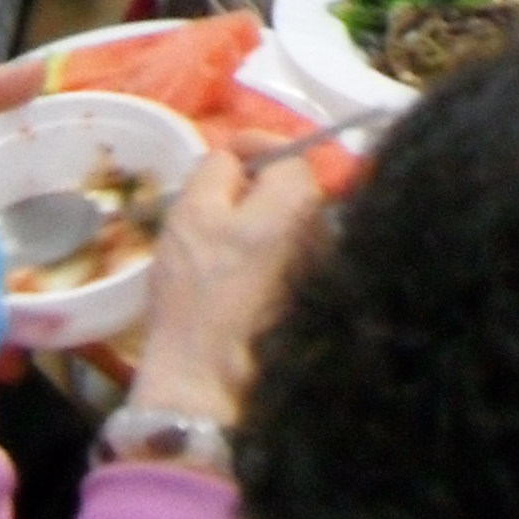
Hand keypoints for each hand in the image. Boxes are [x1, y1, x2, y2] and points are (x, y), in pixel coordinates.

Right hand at [129, 145, 329, 424]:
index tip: (224, 153)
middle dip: (253, 186)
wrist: (209, 373)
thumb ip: (217, 167)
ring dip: (257, 221)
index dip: (251, 144)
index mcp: (300, 199)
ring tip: (215, 240)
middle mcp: (325, 228)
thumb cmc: (198, 286)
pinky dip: (263, 254)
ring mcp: (322, 267)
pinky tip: (232, 274)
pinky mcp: (310, 299)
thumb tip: (234, 158)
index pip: (286, 149)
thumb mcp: (193, 210)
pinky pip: (287, 258)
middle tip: (210, 201)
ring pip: (287, 225)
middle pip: (290, 188)